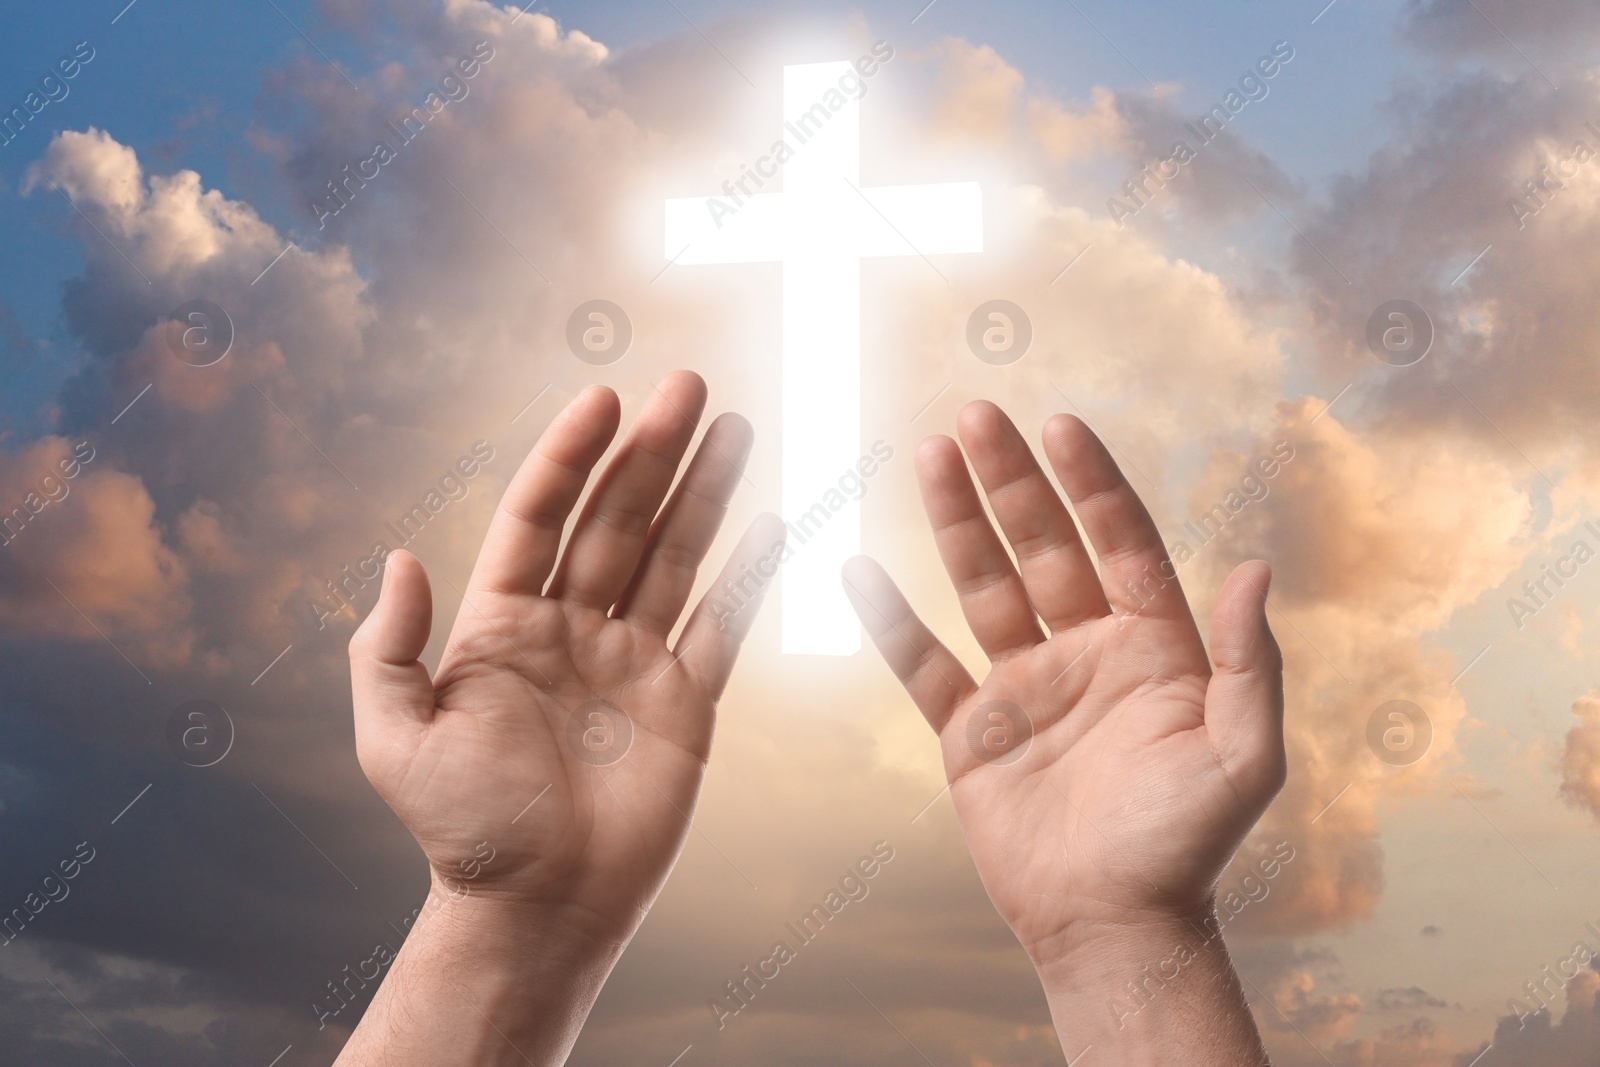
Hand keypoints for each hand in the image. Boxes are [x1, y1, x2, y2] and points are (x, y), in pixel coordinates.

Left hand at [349, 371, 780, 944]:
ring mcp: (633, 659)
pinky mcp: (686, 701)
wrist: (538, 908)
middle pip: (618, 518)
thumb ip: (389, 650)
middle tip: (690, 384)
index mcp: (503, 623)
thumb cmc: (463, 831)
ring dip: (705, 491)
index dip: (569, 455)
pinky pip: (722, 625)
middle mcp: (572, 627)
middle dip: (653, 450)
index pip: (540, 516)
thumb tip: (400, 557)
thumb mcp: (397, 742)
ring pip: (674, 555)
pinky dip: (747, 577)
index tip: (604, 397)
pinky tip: (770, 522)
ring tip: (735, 426)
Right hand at [843, 402, 1284, 968]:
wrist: (1110, 924)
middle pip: (1040, 546)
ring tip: (930, 454)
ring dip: (955, 521)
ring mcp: (1022, 686)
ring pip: (981, 585)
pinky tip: (860, 569)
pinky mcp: (969, 731)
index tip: (1060, 424)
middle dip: (1010, 480)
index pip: (1119, 542)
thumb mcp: (1242, 755)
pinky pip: (922, 665)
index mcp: (1152, 647)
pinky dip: (890, 621)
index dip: (1090, 484)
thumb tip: (1253, 567)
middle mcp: (1085, 652)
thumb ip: (1250, 663)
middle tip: (976, 415)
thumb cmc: (1186, 845)